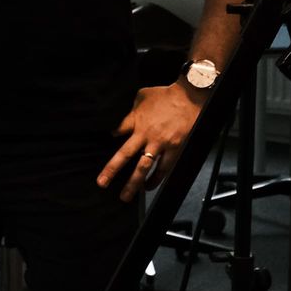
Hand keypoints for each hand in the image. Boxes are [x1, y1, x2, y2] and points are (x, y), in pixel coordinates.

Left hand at [99, 81, 203, 201]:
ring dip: (134, 183)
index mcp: (136, 121)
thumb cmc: (165, 95)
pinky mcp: (174, 149)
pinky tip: (149, 186)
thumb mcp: (141, 97)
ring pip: (144, 167)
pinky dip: (156, 179)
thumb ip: (131, 112)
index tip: (108, 143)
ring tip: (126, 195)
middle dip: (112, 170)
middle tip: (102, 183)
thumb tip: (121, 123)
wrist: (188, 97)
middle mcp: (146, 135)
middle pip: (125, 155)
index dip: (112, 137)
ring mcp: (160, 144)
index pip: (118, 132)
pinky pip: (164, 168)